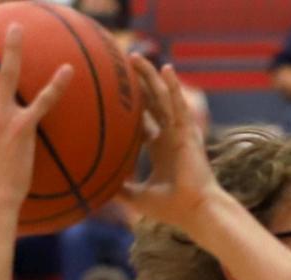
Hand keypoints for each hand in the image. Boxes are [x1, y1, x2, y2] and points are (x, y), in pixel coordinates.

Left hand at [115, 56, 219, 230]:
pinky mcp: (188, 132)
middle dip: (138, 84)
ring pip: (163, 97)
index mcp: (161, 149)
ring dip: (150, 76)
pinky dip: (173, 87)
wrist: (195, 211)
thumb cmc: (171, 209)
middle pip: (152, 102)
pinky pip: (179, 104)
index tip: (115, 93)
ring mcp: (180, 132)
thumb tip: (96, 189)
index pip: (144, 120)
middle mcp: (170, 136)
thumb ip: (121, 189)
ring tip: (135, 57)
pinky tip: (165, 69)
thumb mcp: (138, 197)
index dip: (132, 107)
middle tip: (121, 66)